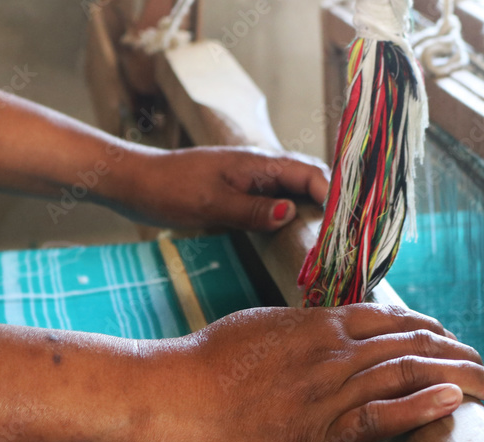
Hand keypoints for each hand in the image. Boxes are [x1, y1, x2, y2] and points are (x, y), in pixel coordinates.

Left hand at [114, 146, 329, 232]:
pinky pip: (278, 201)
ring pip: (296, 191)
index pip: (310, 174)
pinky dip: (295, 214)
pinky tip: (299, 233)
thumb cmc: (169, 189)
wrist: (134, 183)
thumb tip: (291, 213)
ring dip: (315, 209)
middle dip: (333, 202)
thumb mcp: (211, 203)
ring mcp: (252, 180)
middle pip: (309, 180)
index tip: (349, 221)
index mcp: (258, 164)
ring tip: (333, 236)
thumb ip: (251, 209)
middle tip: (348, 232)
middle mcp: (260, 169)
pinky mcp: (242, 193)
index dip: (334, 195)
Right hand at [139, 304, 483, 441]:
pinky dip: (421, 407)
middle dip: (458, 355)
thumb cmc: (203, 364)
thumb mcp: (259, 329)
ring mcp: (328, 391)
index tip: (453, 343)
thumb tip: (323, 330)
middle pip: (411, 344)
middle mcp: (332, 351)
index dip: (431, 332)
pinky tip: (453, 402)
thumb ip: (300, 331)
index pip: (393, 320)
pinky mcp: (318, 434)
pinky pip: (382, 416)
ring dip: (458, 379)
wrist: (168, 393)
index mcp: (318, 325)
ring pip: (407, 374)